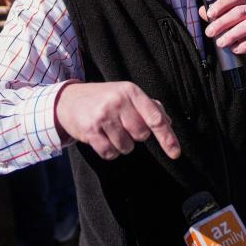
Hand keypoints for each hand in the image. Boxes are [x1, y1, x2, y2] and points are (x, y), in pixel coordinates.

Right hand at [54, 81, 180, 160]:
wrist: (69, 100)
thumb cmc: (104, 98)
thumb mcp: (127, 94)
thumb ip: (150, 107)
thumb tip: (168, 123)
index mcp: (131, 91)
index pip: (155, 118)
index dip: (167, 137)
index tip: (175, 153)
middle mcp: (117, 102)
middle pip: (141, 135)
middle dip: (136, 136)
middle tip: (124, 125)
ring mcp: (103, 116)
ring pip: (126, 147)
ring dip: (122, 145)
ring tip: (111, 131)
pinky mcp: (90, 131)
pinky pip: (110, 153)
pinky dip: (110, 151)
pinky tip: (102, 138)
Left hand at [200, 0, 245, 66]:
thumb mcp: (236, 22)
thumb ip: (221, 16)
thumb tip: (202, 11)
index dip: (222, 4)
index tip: (209, 15)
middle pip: (242, 11)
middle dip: (224, 22)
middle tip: (210, 33)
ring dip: (233, 34)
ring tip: (221, 43)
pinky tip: (236, 49)